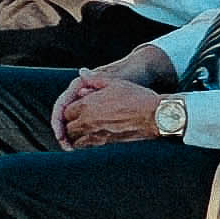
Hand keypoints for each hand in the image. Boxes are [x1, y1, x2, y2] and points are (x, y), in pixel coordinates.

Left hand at [55, 74, 169, 147]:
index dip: (67, 110)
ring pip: (75, 139)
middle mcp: (88, 121)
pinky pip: (87, 146)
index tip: (73, 109)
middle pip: (68, 127)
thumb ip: (94, 78)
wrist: (155, 115)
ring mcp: (96, 134)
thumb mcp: (114, 82)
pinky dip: (83, 144)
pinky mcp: (106, 142)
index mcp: (86, 105)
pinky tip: (87, 140)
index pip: (65, 111)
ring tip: (76, 133)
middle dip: (68, 124)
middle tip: (72, 122)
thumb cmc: (136, 97)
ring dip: (73, 136)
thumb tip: (82, 72)